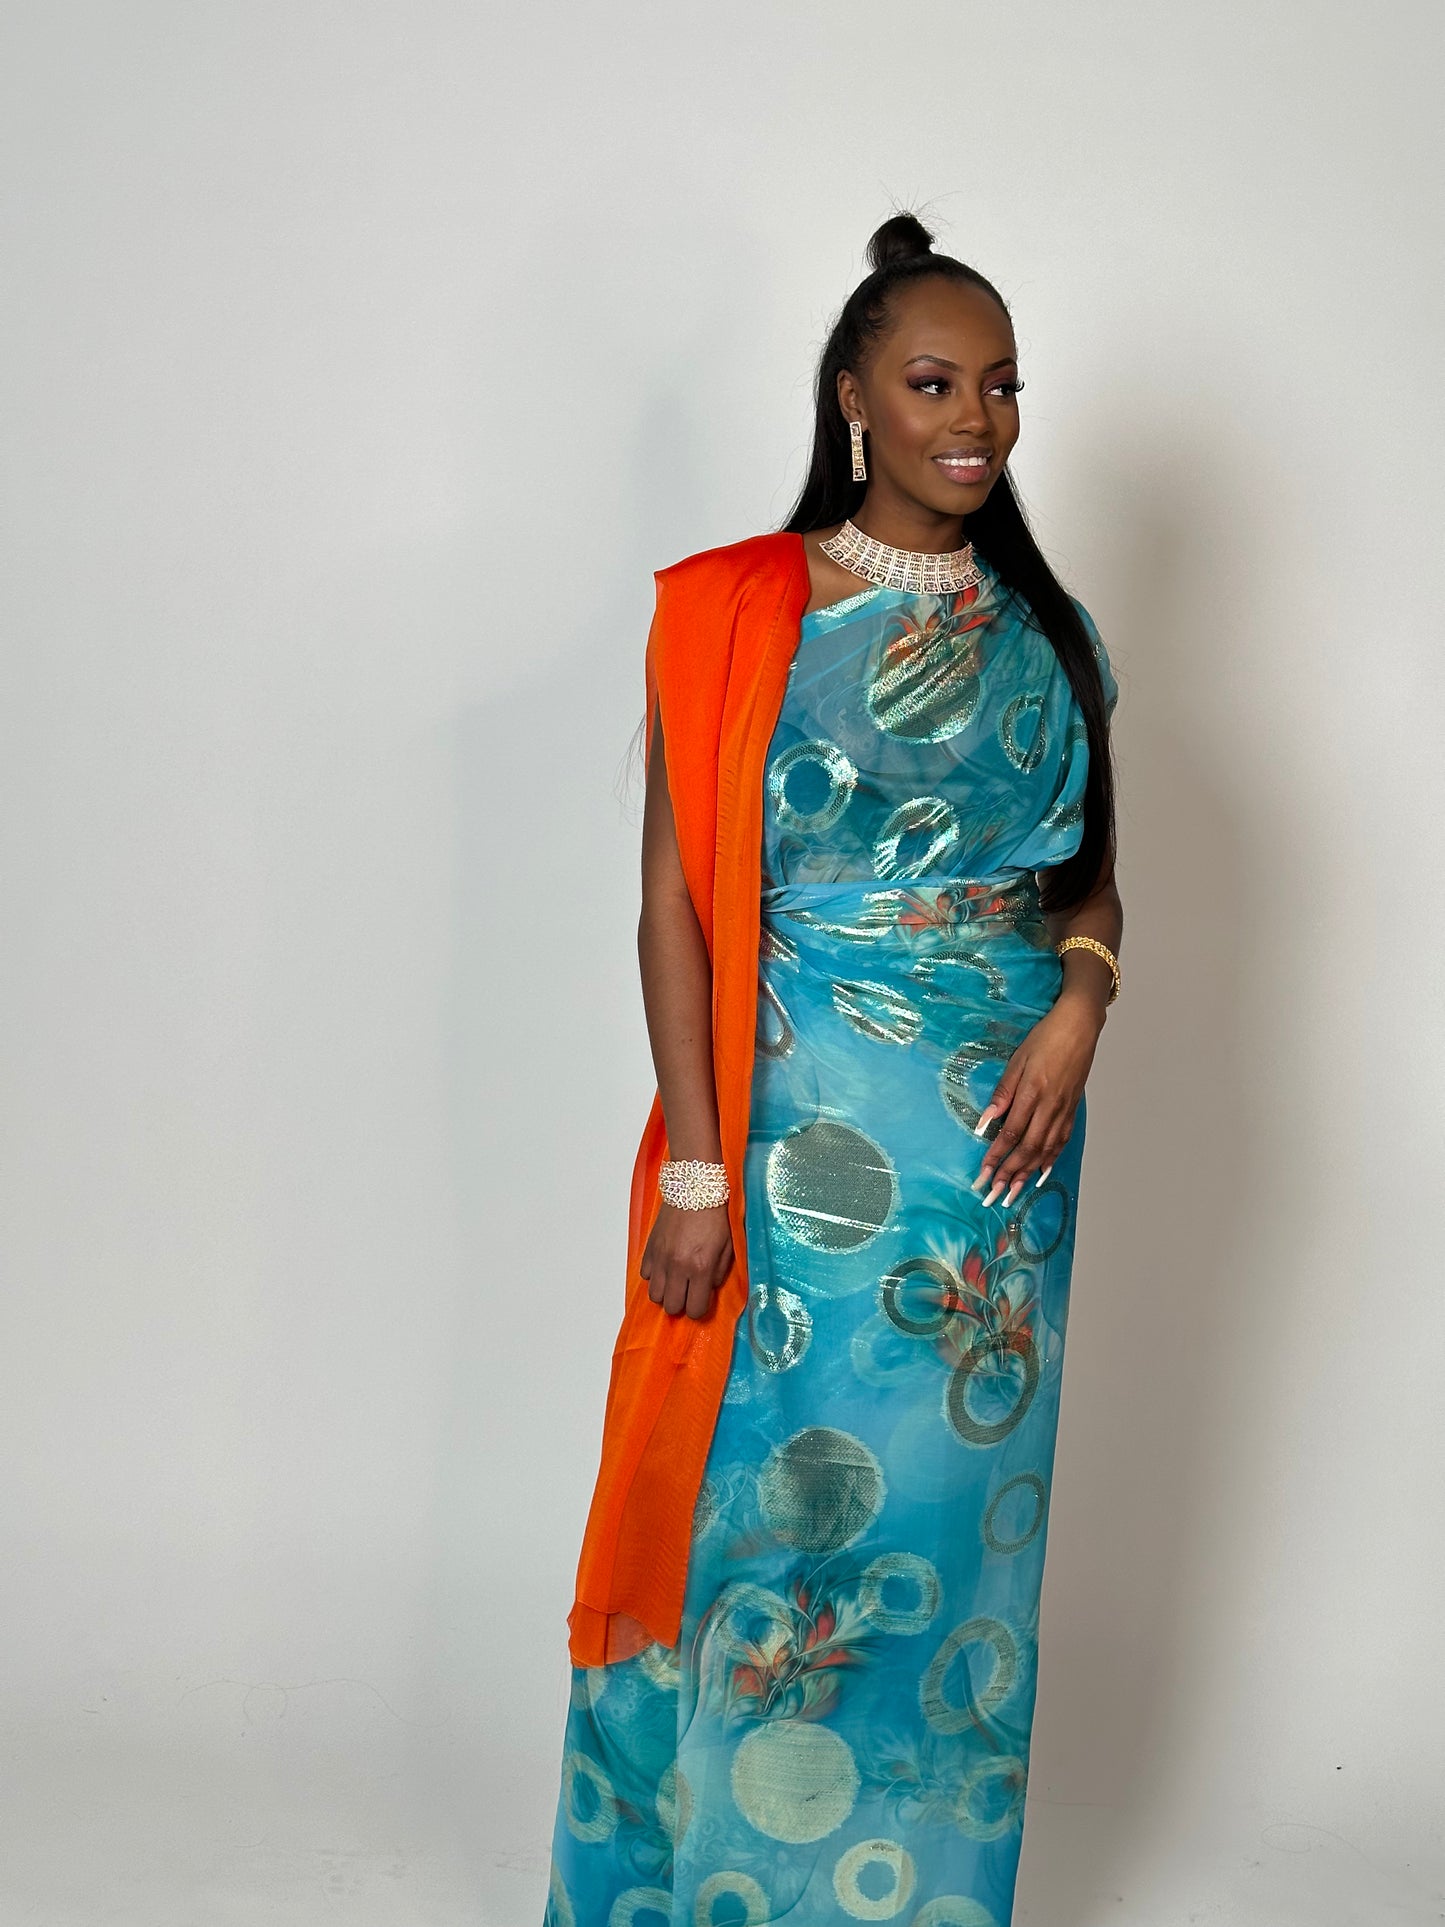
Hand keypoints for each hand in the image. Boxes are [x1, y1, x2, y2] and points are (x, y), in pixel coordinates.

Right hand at [640, 1202, 734, 1320]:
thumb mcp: (729, 1246)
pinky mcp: (650, 1248)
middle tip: (689, 1292)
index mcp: (701, 1267)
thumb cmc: (715, 1214)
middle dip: (682, 1303)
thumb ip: (720, 1272)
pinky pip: (645, 1275)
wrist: (694, 1187)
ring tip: (676, 1281)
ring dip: (666, 1292)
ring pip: (655, 1295)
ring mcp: (661, 1258)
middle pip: (671, 1306)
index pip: (695, 1309)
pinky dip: (654, 1276)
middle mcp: (678, 1266)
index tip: (702, 1299)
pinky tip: (666, 1266)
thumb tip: (709, 1288)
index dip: (699, 1309)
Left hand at [972, 992, 1103, 1207]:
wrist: (1080, 1027)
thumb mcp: (1017, 1060)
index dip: (995, 1158)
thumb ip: (1002, 1093)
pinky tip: (1040, 1174)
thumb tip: (985, 1122)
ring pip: (1044, 1151)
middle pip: (1027, 1150)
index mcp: (1032, 1094)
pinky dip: (1049, 1161)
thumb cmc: (1045, 1039)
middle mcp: (1049, 1108)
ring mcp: (1063, 1111)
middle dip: (1008, 1175)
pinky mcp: (1072, 1110)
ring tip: (1013, 1194)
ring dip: (1027, 1175)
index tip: (982, 1176)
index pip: (1010, 1134)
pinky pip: (1061, 1142)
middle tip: (994, 1196)